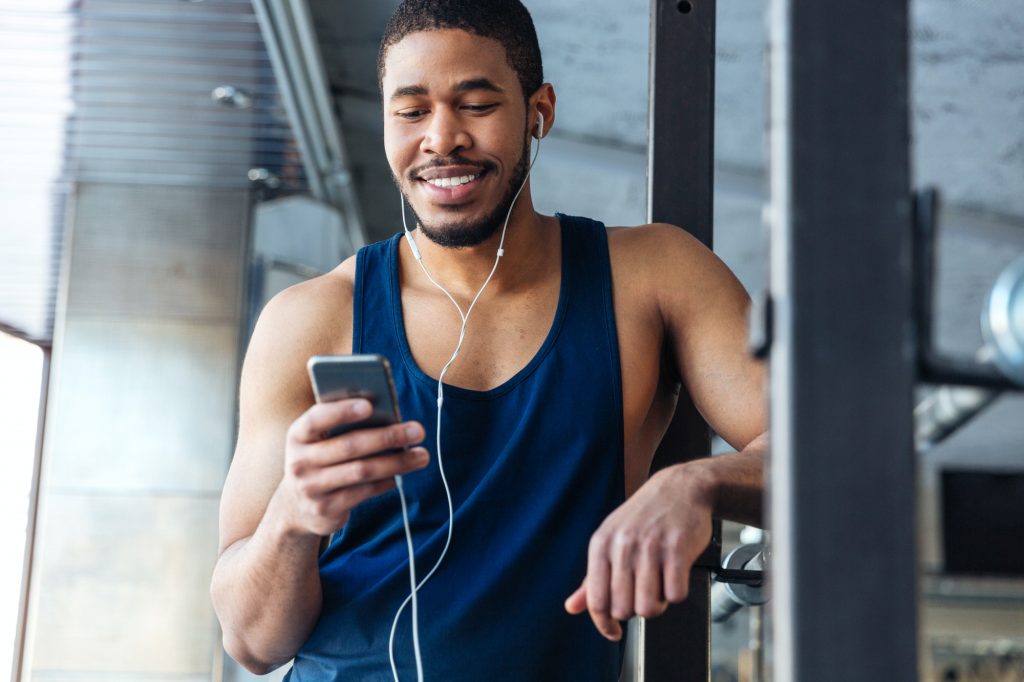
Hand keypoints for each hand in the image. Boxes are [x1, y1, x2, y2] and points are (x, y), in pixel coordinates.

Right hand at [278, 398, 427, 536]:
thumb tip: (388, 415)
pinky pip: (363, 492)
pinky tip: (400, 476)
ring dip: (396, 462)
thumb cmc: (320, 459)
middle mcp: (299, 462)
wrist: (296, 506)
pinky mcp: (326, 509)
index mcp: (298, 435)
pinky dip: (385, 482)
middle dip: (388, 436)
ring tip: (422, 455)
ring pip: (362, 471)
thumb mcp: (320, 441)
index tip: (370, 405)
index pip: (317, 419)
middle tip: (418, 431)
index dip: (342, 411)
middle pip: (350, 446)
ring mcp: (311, 488)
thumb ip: (343, 426)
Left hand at [564, 464, 712, 639]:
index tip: (613, 632)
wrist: (680, 487)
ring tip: (659, 585)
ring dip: (657, 604)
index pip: (596, 600)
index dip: (604, 624)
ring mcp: (650, 546)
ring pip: (649, 607)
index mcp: (601, 545)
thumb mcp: (611, 540)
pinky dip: (677, 593)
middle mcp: (623, 545)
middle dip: (635, 610)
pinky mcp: (677, 548)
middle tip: (643, 593)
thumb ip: (591, 578)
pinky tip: (674, 576)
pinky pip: (675, 594)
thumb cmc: (644, 516)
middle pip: (623, 609)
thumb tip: (572, 607)